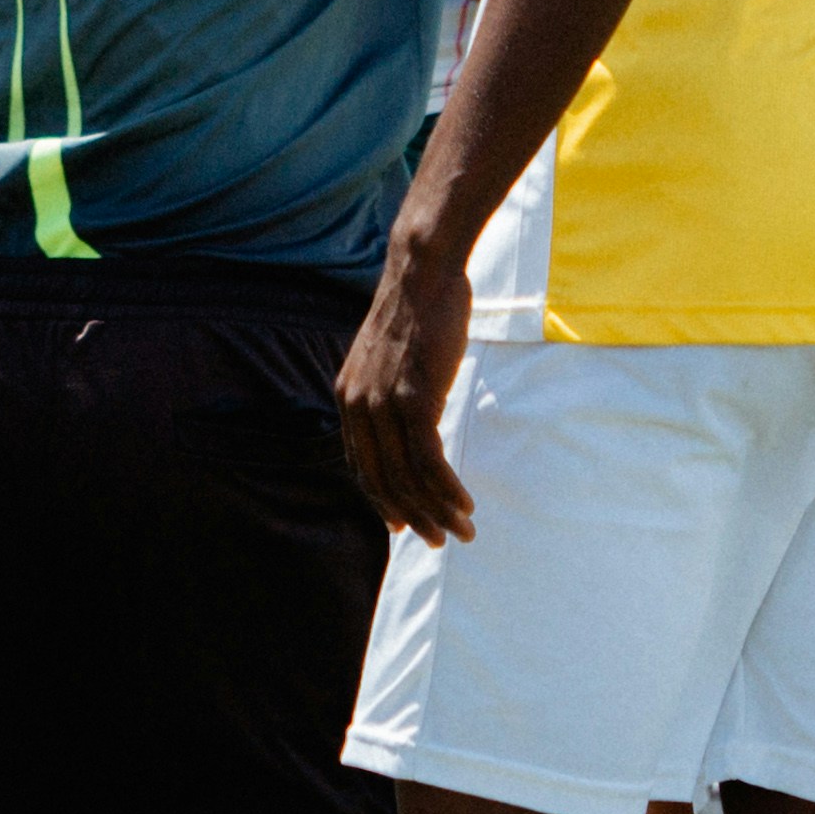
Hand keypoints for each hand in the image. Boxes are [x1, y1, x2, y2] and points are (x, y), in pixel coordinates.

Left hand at [338, 231, 478, 544]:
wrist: (423, 273)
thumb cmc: (419, 311)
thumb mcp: (391, 358)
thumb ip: (392, 391)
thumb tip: (413, 417)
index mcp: (349, 399)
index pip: (362, 466)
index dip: (382, 500)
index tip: (402, 522)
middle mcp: (359, 407)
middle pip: (384, 481)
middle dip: (413, 518)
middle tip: (440, 540)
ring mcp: (385, 405)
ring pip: (409, 478)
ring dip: (438, 512)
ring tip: (462, 532)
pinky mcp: (415, 400)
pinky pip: (430, 461)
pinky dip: (448, 489)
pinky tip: (465, 504)